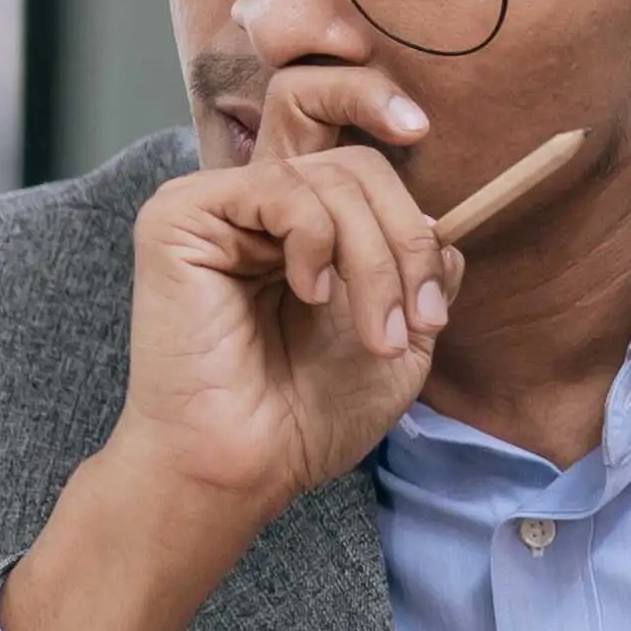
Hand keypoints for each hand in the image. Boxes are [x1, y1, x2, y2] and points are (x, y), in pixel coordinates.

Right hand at [106, 63, 465, 526]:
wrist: (244, 463)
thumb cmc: (307, 415)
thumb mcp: (401, 341)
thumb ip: (424, 278)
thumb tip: (447, 225)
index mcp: (299, 231)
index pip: (365, 167)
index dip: (410, 192)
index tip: (449, 257)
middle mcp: (254, 208)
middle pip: (360, 167)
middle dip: (406, 243)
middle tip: (419, 321)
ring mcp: (216, 206)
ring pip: (330, 179)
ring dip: (374, 260)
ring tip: (376, 332)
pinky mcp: (180, 215)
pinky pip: (278, 189)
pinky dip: (315, 242)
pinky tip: (308, 295)